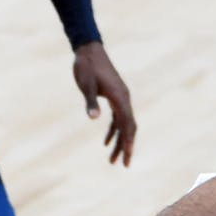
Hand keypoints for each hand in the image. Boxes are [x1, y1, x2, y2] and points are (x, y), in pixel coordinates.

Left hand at [72, 41, 135, 165]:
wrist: (88, 51)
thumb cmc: (86, 67)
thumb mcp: (86, 84)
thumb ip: (90, 101)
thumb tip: (93, 118)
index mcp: (120, 97)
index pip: (127, 124)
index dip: (127, 141)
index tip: (126, 157)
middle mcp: (124, 98)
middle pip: (129, 127)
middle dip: (126, 146)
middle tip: (123, 164)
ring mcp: (120, 98)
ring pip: (124, 124)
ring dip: (119, 141)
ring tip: (112, 160)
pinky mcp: (114, 97)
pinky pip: (118, 118)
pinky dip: (114, 131)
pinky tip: (106, 142)